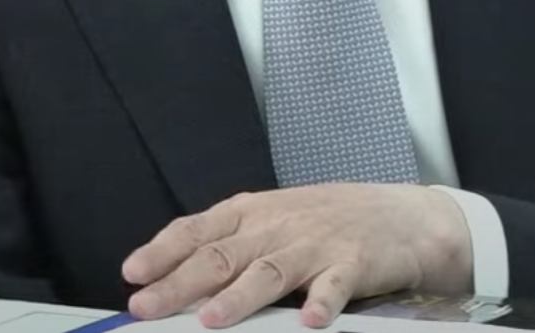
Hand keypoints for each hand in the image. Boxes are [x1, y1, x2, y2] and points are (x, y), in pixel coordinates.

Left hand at [121, 184, 472, 327]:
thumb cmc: (329, 221)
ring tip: (211, 318)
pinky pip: (334, 285)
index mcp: (253, 213)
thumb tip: (173, 278)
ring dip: (239, 296)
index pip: (198, 230)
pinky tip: (309, 321)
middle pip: (222, 255)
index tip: (132, 273)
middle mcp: (278, 226)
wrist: (402, 216)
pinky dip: (321, 302)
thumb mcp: (274, 222)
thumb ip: (230, 247)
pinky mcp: (353, 264)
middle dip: (180, 283)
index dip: (162, 251)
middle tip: (147, 306)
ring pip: (269, 271)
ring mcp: (315, 244)